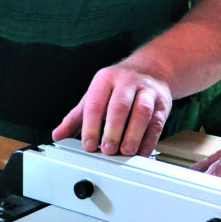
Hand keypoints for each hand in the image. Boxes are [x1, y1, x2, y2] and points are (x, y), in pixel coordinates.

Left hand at [52, 62, 171, 156]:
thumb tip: (58, 135)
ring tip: (126, 151)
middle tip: (108, 150)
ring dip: (133, 134)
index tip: (89, 145)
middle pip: (119, 106)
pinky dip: (149, 140)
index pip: (96, 103)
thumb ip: (76, 117)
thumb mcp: (95, 95)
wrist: (151, 69)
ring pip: (141, 111)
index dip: (91, 126)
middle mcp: (127, 82)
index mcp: (105, 79)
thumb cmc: (118, 86)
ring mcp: (146, 90)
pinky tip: (141, 152)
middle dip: (113, 131)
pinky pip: (157, 122)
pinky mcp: (162, 102)